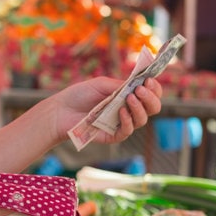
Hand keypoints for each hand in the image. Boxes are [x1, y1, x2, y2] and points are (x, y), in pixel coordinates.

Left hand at [44, 76, 162, 144]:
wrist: (61, 110)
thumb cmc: (79, 95)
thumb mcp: (102, 84)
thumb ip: (121, 85)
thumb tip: (139, 84)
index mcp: (127, 96)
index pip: (149, 95)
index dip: (154, 88)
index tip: (150, 80)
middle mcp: (128, 110)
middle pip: (152, 109)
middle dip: (151, 98)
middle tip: (141, 90)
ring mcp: (121, 123)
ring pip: (142, 120)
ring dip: (139, 108)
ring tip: (130, 98)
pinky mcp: (113, 135)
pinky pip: (127, 131)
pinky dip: (127, 121)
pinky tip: (121, 111)